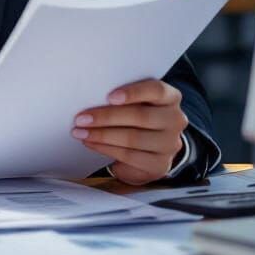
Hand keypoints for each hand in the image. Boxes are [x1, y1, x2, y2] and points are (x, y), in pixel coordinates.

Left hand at [71, 78, 187, 185]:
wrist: (148, 149)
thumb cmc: (135, 116)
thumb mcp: (134, 102)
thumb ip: (121, 97)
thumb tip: (90, 95)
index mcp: (170, 97)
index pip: (156, 90)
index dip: (133, 92)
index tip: (109, 97)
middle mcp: (175, 120)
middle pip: (141, 116)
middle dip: (106, 117)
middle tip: (81, 118)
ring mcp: (170, 144)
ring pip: (133, 138)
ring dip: (101, 135)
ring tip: (80, 131)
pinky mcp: (159, 165)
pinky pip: (129, 155)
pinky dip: (105, 148)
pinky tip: (90, 143)